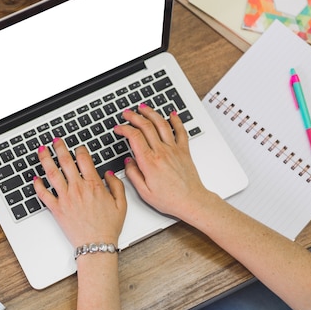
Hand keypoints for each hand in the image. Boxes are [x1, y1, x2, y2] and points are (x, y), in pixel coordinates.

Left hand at [32, 138, 126, 248]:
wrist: (96, 244)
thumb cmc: (108, 227)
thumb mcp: (121, 203)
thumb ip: (116, 185)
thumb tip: (108, 173)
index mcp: (93, 185)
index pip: (84, 159)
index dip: (80, 149)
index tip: (78, 147)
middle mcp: (77, 188)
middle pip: (65, 161)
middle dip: (59, 148)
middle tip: (55, 141)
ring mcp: (65, 198)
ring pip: (52, 173)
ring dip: (45, 159)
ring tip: (41, 151)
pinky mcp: (57, 209)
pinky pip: (44, 194)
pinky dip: (37, 185)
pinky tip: (35, 178)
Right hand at [114, 104, 209, 218]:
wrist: (191, 201)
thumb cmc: (169, 199)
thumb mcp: (144, 192)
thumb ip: (133, 174)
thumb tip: (128, 161)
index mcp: (149, 162)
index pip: (134, 137)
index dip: (124, 128)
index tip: (118, 128)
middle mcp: (161, 152)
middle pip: (146, 126)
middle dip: (134, 116)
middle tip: (127, 113)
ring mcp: (174, 150)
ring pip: (162, 124)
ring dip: (151, 113)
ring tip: (143, 107)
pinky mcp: (184, 151)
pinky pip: (181, 131)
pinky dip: (176, 120)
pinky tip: (172, 114)